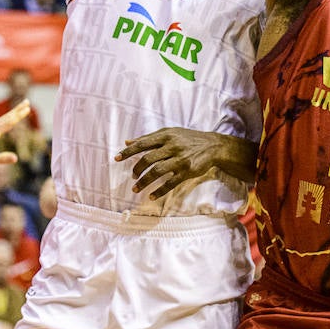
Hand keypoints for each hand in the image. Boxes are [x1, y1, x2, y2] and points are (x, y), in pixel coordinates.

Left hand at [0, 102, 28, 169]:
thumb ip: (1, 159)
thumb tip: (15, 158)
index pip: (8, 122)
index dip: (18, 115)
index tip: (27, 108)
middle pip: (6, 117)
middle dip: (17, 110)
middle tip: (27, 101)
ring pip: (2, 119)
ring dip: (12, 113)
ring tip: (20, 109)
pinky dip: (5, 120)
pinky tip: (6, 122)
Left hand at [116, 128, 248, 196]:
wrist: (213, 146)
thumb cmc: (188, 138)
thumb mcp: (170, 132)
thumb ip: (149, 137)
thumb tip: (128, 141)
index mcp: (166, 135)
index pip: (142, 143)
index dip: (128, 151)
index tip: (117, 158)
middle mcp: (172, 146)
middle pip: (148, 159)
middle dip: (137, 169)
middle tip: (132, 177)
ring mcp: (180, 159)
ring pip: (157, 172)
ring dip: (144, 181)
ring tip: (136, 188)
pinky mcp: (187, 171)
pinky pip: (170, 183)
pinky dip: (159, 190)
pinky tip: (151, 196)